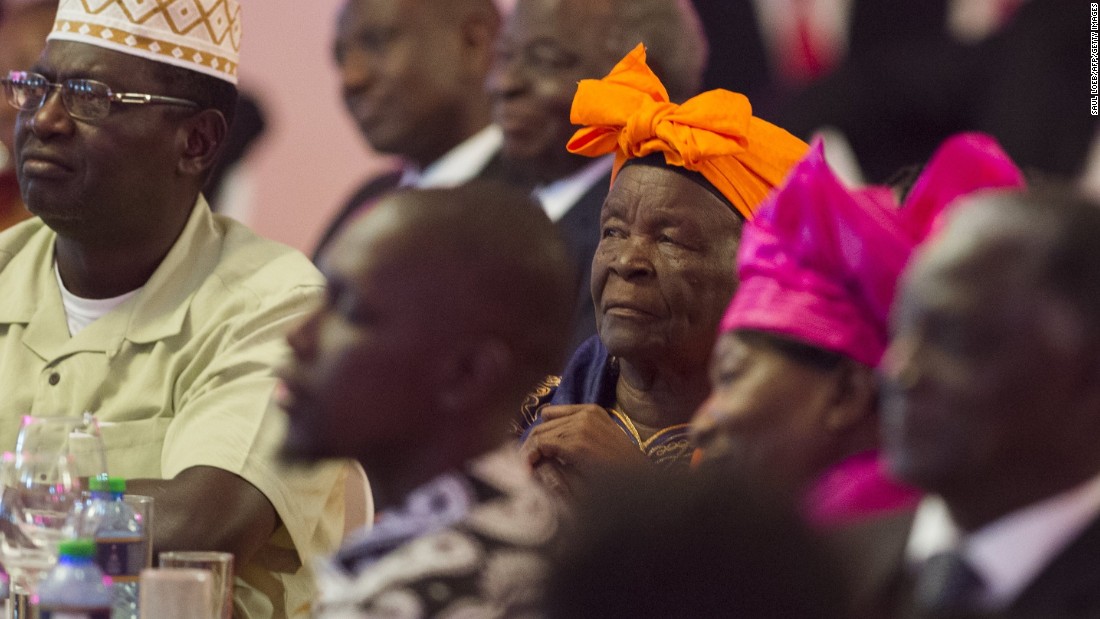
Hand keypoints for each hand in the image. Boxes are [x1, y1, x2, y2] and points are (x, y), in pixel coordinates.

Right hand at [522, 404, 649, 498]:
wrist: (642, 475)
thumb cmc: (611, 488)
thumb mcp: (578, 488)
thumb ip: (552, 473)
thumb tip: (532, 465)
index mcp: (576, 444)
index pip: (538, 443)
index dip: (526, 457)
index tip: (522, 470)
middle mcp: (581, 424)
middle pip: (542, 429)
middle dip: (531, 446)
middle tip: (525, 462)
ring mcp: (589, 414)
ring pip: (551, 420)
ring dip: (542, 435)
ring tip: (537, 451)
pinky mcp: (595, 410)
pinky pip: (565, 409)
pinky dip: (555, 418)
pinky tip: (550, 428)